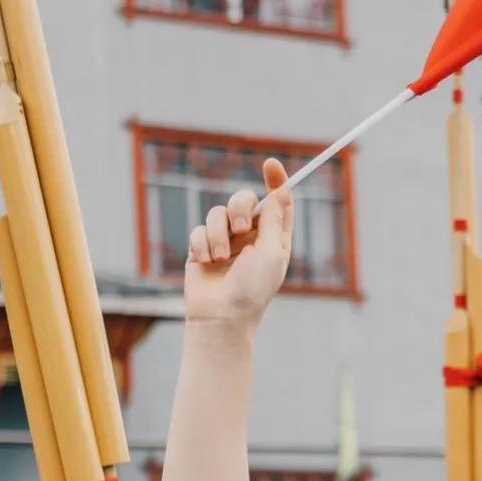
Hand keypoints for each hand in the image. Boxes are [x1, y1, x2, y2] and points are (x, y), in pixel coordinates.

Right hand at [184, 158, 293, 328]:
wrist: (220, 316)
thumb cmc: (252, 289)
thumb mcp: (270, 253)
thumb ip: (273, 220)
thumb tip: (282, 192)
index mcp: (273, 238)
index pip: (277, 202)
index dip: (276, 181)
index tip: (270, 163)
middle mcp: (250, 237)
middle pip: (243, 199)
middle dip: (239, 207)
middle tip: (241, 229)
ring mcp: (225, 242)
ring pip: (217, 213)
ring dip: (218, 234)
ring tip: (220, 258)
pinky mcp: (201, 248)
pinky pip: (199, 230)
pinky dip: (202, 245)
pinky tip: (206, 263)